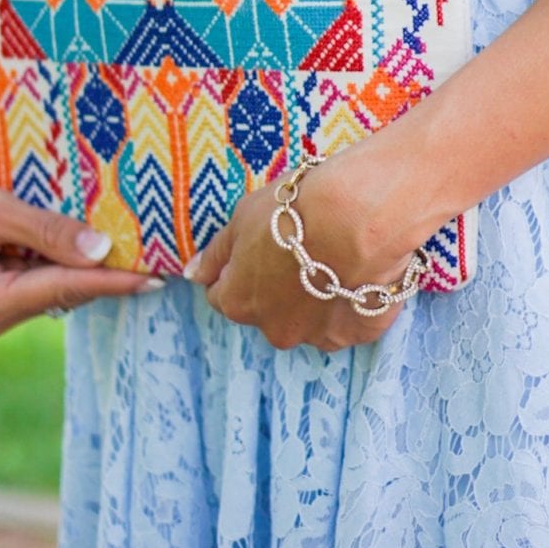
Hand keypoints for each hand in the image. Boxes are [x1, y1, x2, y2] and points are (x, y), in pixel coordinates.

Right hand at [0, 91, 161, 332]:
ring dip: (92, 257)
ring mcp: (0, 301)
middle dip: (111, 268)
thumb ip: (45, 230)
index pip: (68, 288)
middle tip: (160, 248)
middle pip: (69, 288)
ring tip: (140, 237)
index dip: (116, 280)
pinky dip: (69, 250)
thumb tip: (100, 250)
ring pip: (61, 279)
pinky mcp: (2, 282)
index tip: (157, 275)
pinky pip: (45, 268)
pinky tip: (97, 231)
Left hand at [183, 153, 422, 352]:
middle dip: (277, 286)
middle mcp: (272, 328)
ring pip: (307, 318)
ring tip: (334, 256)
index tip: (260, 247)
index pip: (224, 295)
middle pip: (267, 310)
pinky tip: (357, 271)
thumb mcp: (243, 218)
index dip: (239, 269)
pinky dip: (348, 301)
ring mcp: (314, 336)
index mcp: (238, 302)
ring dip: (314, 297)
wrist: (357, 217)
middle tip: (301, 248)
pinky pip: (345, 321)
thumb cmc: (295, 211)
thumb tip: (191, 275)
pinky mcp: (353, 335)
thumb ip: (215, 253)